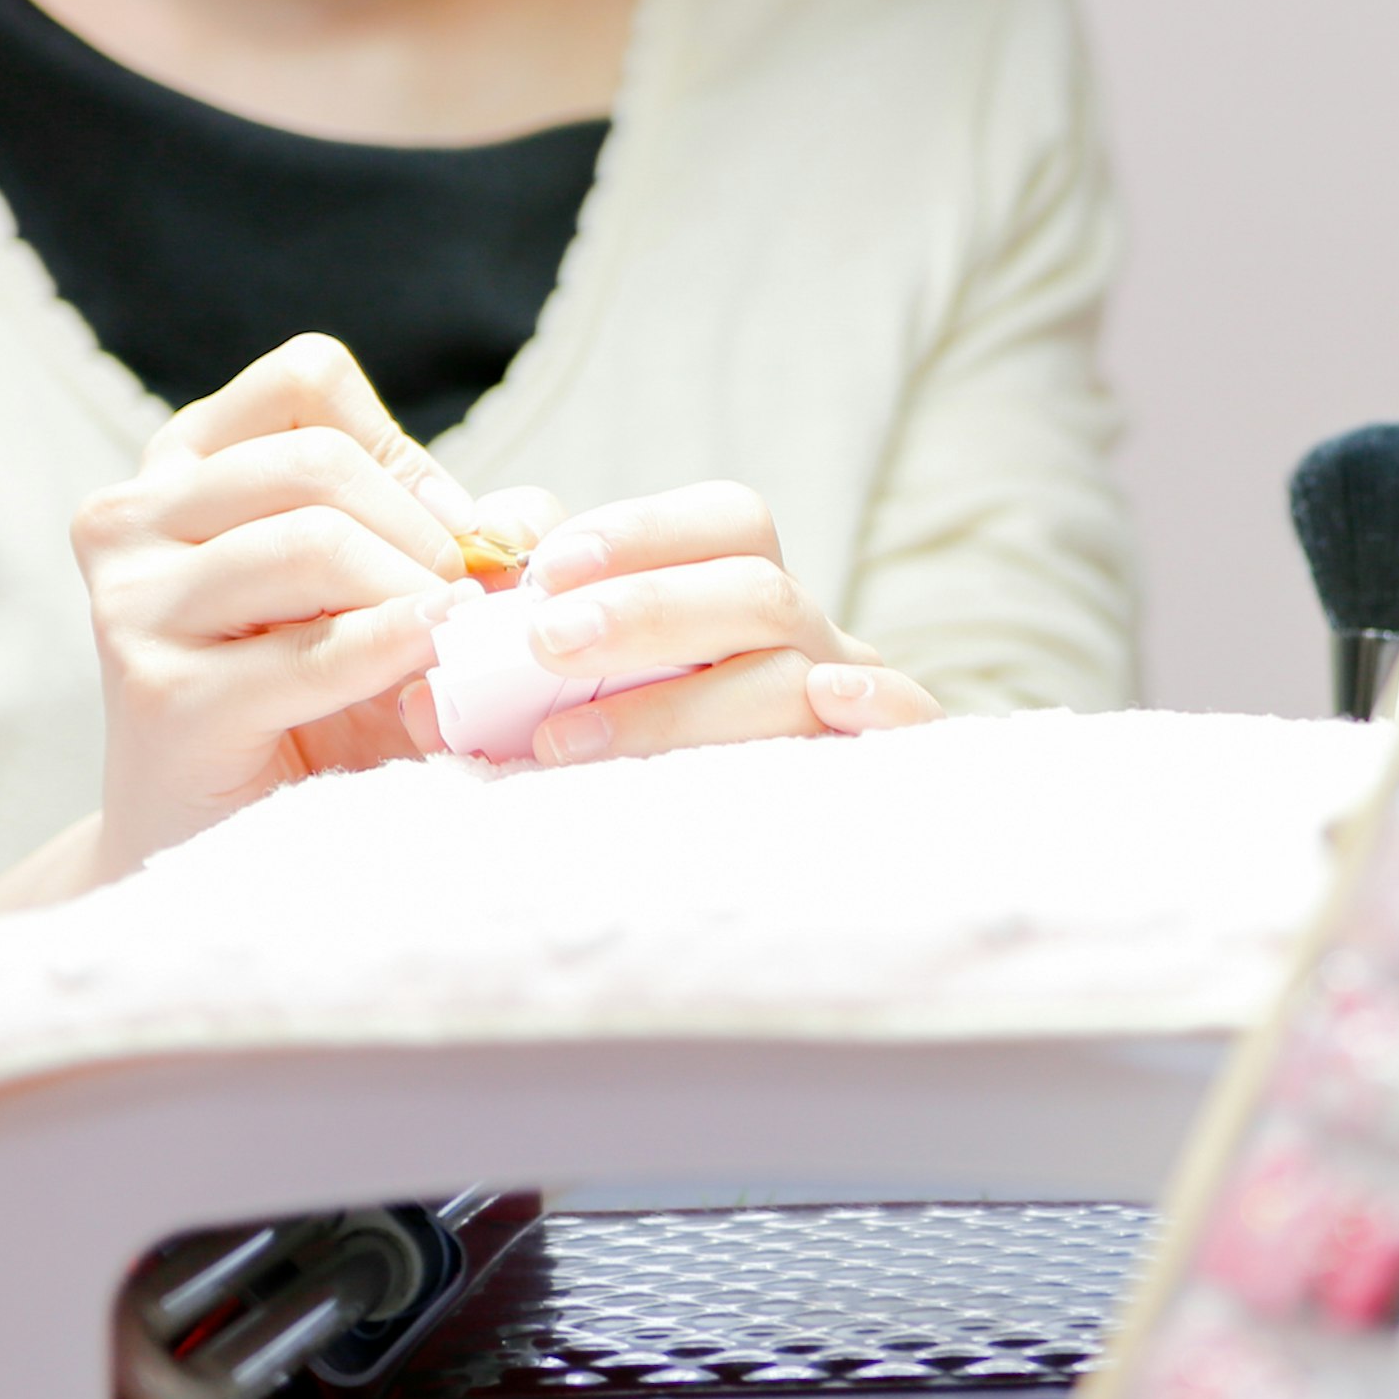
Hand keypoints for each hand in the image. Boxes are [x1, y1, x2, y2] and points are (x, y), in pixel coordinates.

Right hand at [76, 335, 518, 873]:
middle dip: (424, 533)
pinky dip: (396, 652)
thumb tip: (523, 520)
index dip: (402, 452)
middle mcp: (134, 516)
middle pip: (319, 463)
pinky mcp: (160, 694)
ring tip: (450, 644)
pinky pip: (312, 652)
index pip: (305, 381)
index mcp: (185, 465)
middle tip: (466, 602)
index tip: (446, 529)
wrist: (230, 839)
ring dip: (416, 595)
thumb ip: (462, 533)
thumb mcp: (389, 590)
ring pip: (313, 542)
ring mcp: (133, 603)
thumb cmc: (323, 703)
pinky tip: (434, 666)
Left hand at [438, 480, 939, 765]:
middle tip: (545, 643)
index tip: (545, 571)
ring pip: (798, 674)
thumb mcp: (566, 675)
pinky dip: (882, 702)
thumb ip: (522, 613)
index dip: (643, 532)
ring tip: (569, 741)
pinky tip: (829, 701)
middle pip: (759, 591)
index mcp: (747, 593)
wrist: (714, 876)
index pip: (730, 522)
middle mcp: (809, 637)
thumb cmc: (619, 748)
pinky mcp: (885, 767)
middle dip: (646, 610)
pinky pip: (915, 720)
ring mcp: (849, 701)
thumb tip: (482, 561)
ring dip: (681, 703)